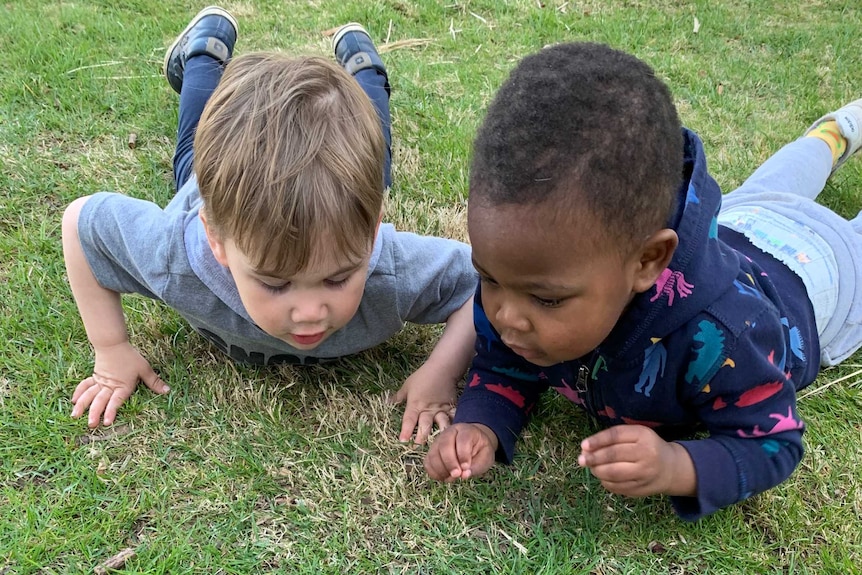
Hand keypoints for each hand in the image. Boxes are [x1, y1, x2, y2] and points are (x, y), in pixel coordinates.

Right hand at [71, 341, 168, 427]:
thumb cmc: (130, 356)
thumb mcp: (144, 369)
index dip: (111, 411)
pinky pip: (85, 386)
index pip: (116, 401)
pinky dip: (79, 392)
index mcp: (122, 386)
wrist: (113, 343)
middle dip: (95, 413)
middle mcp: (109, 386)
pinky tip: (74, 401)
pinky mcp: (95, 377)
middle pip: (100, 401)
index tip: (106, 422)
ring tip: (75, 416)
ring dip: (82, 405)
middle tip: (91, 425)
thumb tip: (167, 391)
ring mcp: (100, 382)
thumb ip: (154, 382)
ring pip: (89, 395)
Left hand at [392, 362, 456, 443]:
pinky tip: (456, 433)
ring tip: (441, 445)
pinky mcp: (451, 407)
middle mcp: (428, 409)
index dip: (406, 430)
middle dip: (421, 438)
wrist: (442, 368)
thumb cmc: (422, 376)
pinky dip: (455, 425)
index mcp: (415, 404)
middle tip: (418, 449)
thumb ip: (398, 397)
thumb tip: (387, 403)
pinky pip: (453, 418)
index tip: (402, 440)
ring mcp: (440, 409)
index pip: (409, 420)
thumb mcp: (407, 386)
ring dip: (440, 434)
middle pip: (425, 426)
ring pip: (441, 424)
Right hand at [424, 423, 497, 481]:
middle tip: (457, 475)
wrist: (474, 443)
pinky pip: (427, 463)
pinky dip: (434, 473)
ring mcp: (438, 442)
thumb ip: (477, 465)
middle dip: (450, 463)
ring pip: (433, 455)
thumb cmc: (481, 450)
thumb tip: (463, 475)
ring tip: (453, 477)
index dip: (463, 455)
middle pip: (444, 445)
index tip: (466, 468)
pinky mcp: (432, 452)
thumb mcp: (486, 456)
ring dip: (441, 470)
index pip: (462, 440)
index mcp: (466, 431)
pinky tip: (445, 477)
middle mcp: (449, 433)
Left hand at [578, 424, 695, 497]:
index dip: (597, 440)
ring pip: (614, 473)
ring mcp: (645, 473)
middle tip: (581, 460)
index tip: (583, 445)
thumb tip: (585, 449)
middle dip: (593, 458)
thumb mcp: (634, 435)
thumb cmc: (646, 446)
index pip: (616, 435)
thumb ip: (612, 438)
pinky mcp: (642, 489)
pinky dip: (605, 482)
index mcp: (643, 435)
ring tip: (592, 468)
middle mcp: (647, 453)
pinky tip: (603, 477)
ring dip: (597, 471)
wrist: (670, 468)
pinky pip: (617, 487)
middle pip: (613, 455)